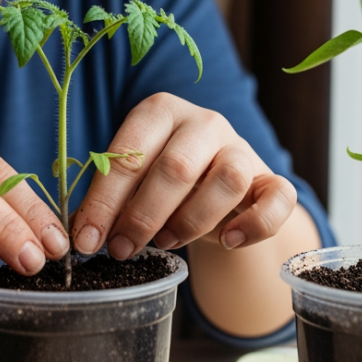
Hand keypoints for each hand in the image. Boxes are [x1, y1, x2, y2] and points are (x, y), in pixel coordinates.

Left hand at [71, 93, 297, 258]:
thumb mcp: (133, 182)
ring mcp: (242, 147)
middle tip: (121, 249)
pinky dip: (255, 224)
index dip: (104, 200)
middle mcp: (204, 121)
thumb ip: (110, 200)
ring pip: (228, 179)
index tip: (88, 239)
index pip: (129, 153)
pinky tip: (227, 241)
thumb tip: (84, 235)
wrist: (216, 194)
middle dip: (143, 215)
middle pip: (177, 166)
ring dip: (191, 220)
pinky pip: (277, 197)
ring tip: (165, 243)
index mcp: (160, 111)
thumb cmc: (163, 184)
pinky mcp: (271, 178)